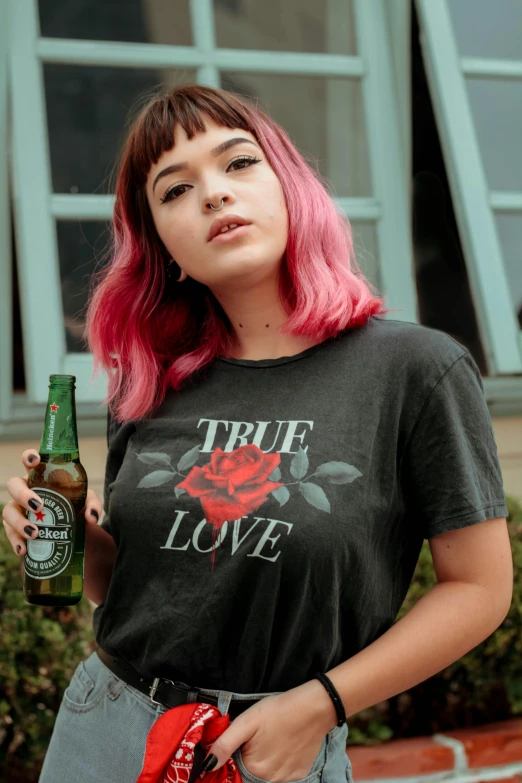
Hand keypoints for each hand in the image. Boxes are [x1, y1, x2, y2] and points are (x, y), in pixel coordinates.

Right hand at [2, 449, 102, 557]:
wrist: (73, 532)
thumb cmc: (75, 507)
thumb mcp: (86, 502)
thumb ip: (92, 505)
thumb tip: (91, 517)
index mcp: (41, 477)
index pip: (30, 461)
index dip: (29, 457)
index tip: (34, 461)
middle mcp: (26, 490)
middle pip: (14, 485)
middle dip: (23, 494)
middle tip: (39, 506)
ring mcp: (18, 509)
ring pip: (8, 511)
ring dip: (19, 522)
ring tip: (35, 533)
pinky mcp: (16, 529)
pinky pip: (10, 534)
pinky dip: (16, 542)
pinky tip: (23, 550)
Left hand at [201, 679, 336, 782]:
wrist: (316, 707)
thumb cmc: (278, 710)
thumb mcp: (247, 721)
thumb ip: (225, 744)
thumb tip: (207, 765)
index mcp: (254, 769)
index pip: (233, 772)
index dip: (232, 758)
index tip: (240, 743)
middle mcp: (271, 780)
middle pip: (249, 773)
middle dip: (248, 758)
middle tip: (258, 737)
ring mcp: (287, 779)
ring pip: (265, 774)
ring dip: (263, 761)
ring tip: (271, 737)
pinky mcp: (300, 774)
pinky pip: (282, 773)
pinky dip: (279, 761)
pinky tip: (283, 743)